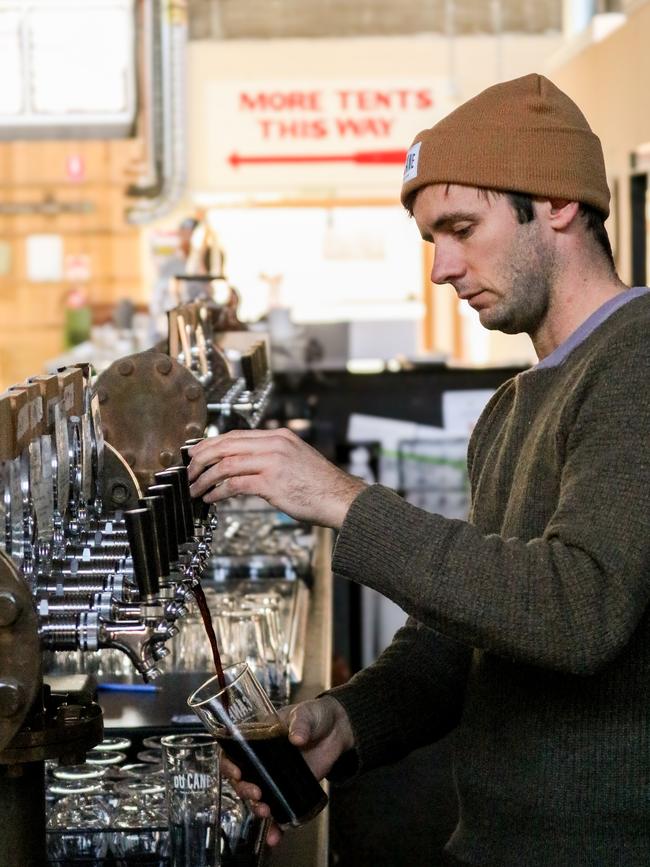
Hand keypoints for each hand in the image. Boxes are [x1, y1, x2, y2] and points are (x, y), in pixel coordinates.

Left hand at [188, 428, 366, 528]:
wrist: (341, 498)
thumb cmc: (320, 485)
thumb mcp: (296, 459)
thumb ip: (272, 457)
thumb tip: (245, 466)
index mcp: (279, 436)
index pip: (236, 435)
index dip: (212, 444)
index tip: (197, 454)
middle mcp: (274, 445)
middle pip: (226, 445)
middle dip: (202, 458)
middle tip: (189, 471)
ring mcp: (273, 463)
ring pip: (226, 464)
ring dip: (205, 478)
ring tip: (195, 489)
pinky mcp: (272, 483)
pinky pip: (235, 485)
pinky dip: (218, 492)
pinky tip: (211, 498)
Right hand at [221, 696, 354, 846]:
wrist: (337, 731)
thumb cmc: (315, 715)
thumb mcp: (306, 713)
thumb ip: (301, 723)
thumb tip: (296, 738)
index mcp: (258, 738)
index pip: (233, 752)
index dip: (228, 763)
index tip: (236, 771)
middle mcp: (261, 761)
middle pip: (241, 779)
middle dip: (243, 789)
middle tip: (256, 792)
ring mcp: (275, 778)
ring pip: (256, 798)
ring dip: (255, 807)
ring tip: (265, 811)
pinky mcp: (289, 791)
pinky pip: (279, 811)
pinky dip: (276, 827)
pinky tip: (275, 837)